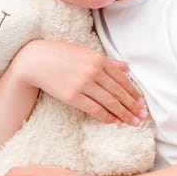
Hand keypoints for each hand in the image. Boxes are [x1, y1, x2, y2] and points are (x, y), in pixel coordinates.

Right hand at [11, 40, 147, 125]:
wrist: (35, 60)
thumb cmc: (60, 55)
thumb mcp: (85, 53)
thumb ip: (107, 61)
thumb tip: (126, 66)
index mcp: (98, 59)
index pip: (122, 79)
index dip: (133, 93)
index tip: (141, 103)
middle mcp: (93, 71)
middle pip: (119, 92)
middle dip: (132, 106)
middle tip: (142, 116)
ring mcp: (83, 84)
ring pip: (110, 102)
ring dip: (123, 114)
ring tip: (133, 122)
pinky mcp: (73, 96)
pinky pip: (95, 109)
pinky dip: (107, 117)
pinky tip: (114, 122)